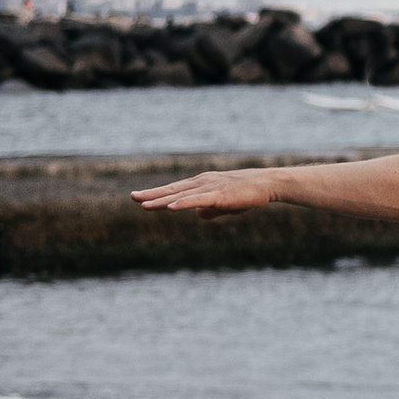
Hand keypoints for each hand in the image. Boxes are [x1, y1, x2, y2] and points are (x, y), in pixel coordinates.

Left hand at [130, 168, 279, 217]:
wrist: (266, 184)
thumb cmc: (248, 193)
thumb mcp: (226, 204)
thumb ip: (211, 209)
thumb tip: (198, 215)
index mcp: (202, 184)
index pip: (175, 190)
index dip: (157, 194)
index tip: (140, 198)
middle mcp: (201, 183)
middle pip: (172, 190)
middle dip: (152, 194)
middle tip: (133, 197)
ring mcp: (209, 187)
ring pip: (180, 195)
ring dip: (161, 201)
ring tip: (144, 205)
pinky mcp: (218, 194)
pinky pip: (196, 199)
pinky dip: (182, 203)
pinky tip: (170, 207)